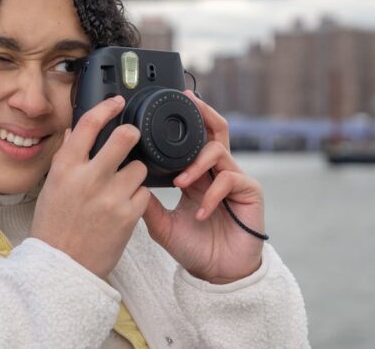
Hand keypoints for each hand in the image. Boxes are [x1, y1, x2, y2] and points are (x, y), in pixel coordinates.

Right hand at [31, 96, 150, 278]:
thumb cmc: (55, 226)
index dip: (107, 107)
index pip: (89, 124)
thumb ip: (67, 157)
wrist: (63, 266)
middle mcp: (89, 178)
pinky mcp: (129, 215)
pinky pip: (144, 193)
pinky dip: (137, 196)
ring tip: (121, 186)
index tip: (117, 102)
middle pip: (125, 137)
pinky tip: (124, 205)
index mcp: (66, 167)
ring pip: (139, 167)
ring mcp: (111, 196)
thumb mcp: (52, 186)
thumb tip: (76, 129)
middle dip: (132, 134)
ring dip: (134, 173)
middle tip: (132, 138)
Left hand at [143, 90, 264, 283]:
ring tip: (180, 183)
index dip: (186, 120)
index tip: (170, 102)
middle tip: (188, 101)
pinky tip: (199, 212)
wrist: (217, 274)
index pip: (194, 138)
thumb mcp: (161, 223)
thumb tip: (124, 181)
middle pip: (215, 129)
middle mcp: (216, 172)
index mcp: (197, 174)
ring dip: (195, 164)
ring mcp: (235, 179)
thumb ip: (146, 202)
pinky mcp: (249, 192)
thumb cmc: (193, 248)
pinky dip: (211, 193)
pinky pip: (230, 179)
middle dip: (203, 112)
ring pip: (217, 151)